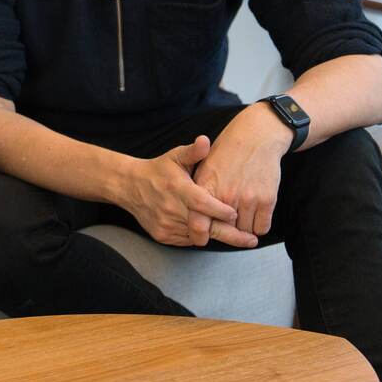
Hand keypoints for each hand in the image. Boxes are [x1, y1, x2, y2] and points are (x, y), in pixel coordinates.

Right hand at [122, 136, 248, 246]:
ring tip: (233, 233)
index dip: (221, 211)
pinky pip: (187, 241)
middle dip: (231, 236)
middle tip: (251, 240)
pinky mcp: (163, 236)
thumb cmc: (159, 170)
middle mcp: (172, 209)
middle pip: (206, 228)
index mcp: (178, 189)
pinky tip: (207, 229)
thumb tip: (205, 140)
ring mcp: (167, 225)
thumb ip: (193, 151)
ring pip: (198, 237)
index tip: (236, 214)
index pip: (204, 204)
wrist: (130, 187)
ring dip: (215, 235)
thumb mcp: (175, 157)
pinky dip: (199, 236)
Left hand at [192, 104, 290, 238]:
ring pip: (244, 231)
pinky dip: (258, 226)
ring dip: (243, 229)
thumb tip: (191, 214)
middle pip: (224, 229)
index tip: (201, 239)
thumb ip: (199, 191)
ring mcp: (247, 198)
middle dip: (224, 231)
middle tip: (226, 226)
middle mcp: (226, 195)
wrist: (256, 137)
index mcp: (207, 187)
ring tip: (241, 218)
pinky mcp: (266, 199)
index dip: (198, 233)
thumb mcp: (204, 166)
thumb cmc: (228, 151)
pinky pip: (262, 227)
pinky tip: (254, 217)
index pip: (198, 221)